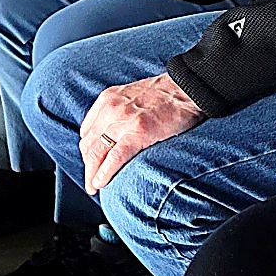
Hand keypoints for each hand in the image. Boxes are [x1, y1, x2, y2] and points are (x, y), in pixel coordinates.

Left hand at [77, 71, 202, 190]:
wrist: (189, 88)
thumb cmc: (166, 93)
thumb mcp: (132, 95)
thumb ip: (119, 111)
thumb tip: (113, 134)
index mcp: (108, 99)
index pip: (87, 131)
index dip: (87, 150)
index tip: (93, 162)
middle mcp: (111, 109)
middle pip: (88, 144)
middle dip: (87, 165)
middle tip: (90, 181)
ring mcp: (124, 120)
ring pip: (97, 153)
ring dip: (92, 173)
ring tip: (93, 187)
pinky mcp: (139, 132)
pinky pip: (115, 157)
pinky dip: (105, 172)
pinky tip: (101, 183)